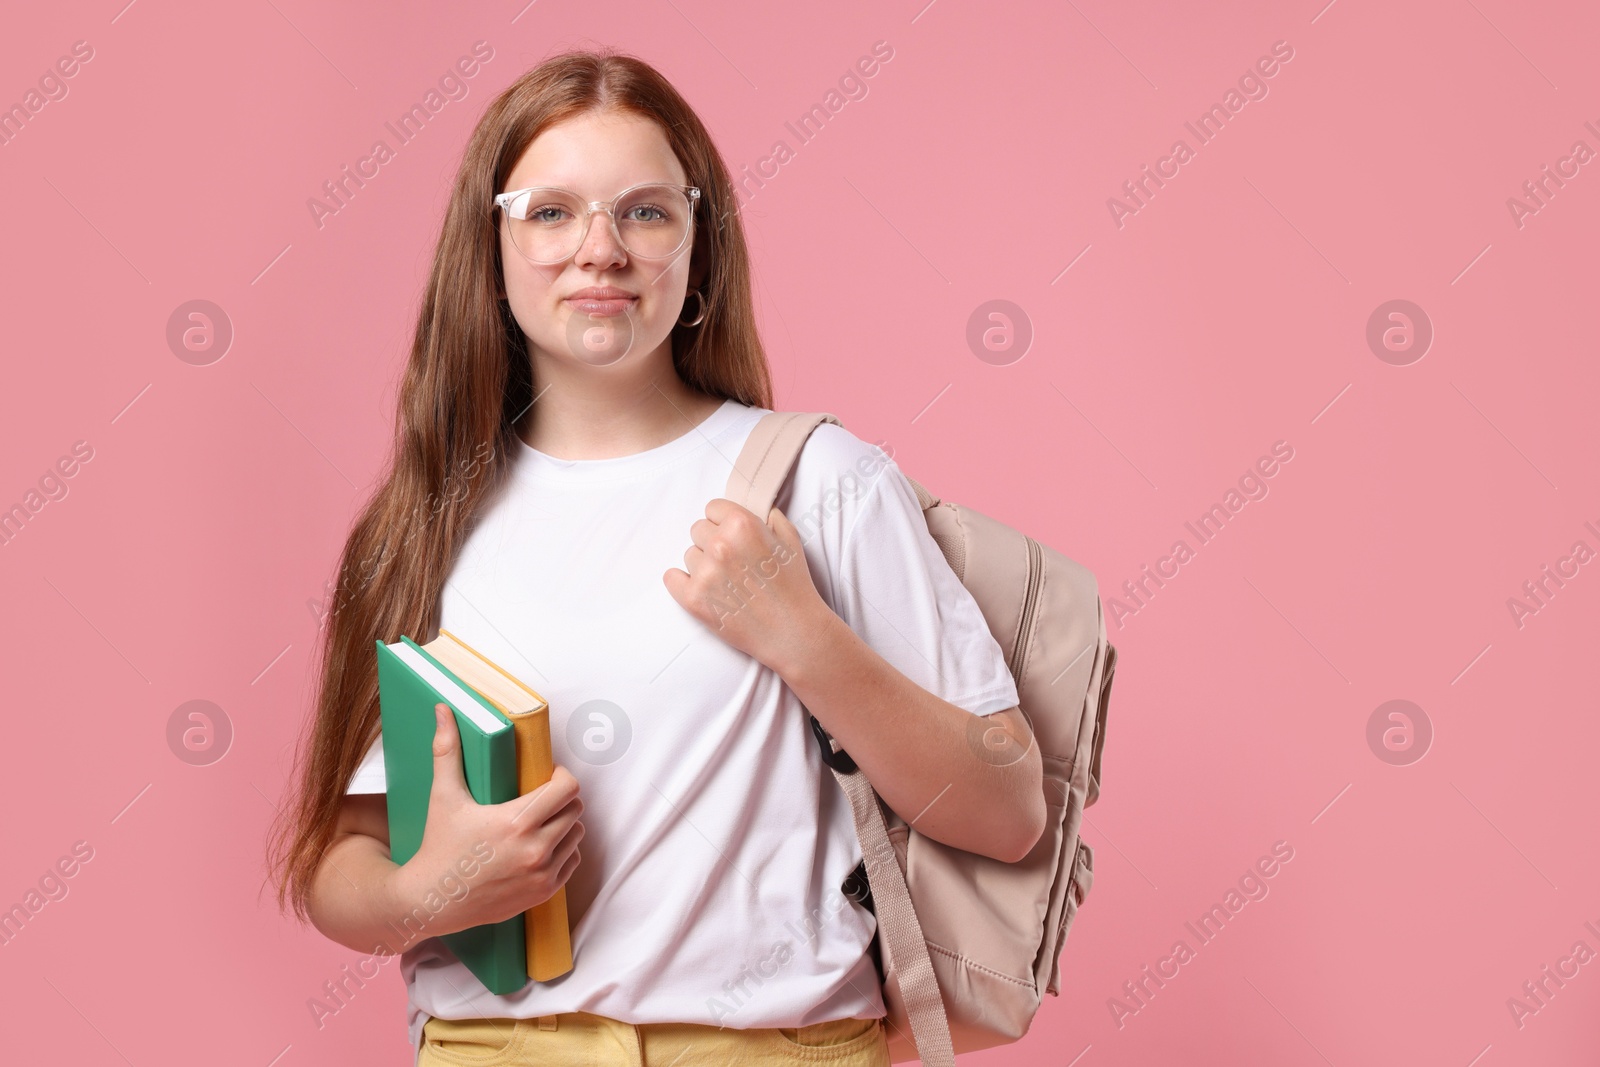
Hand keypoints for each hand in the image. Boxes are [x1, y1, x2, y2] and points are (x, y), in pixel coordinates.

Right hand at [389, 704, 584, 938]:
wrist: (432, 901)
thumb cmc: (438, 846)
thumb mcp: (443, 796)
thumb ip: (447, 750)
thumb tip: (443, 709)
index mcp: (516, 822)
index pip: (567, 788)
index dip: (562, 776)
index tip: (547, 776)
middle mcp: (535, 849)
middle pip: (576, 809)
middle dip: (562, 799)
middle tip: (542, 797)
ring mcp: (542, 874)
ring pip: (577, 835)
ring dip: (565, 824)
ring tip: (541, 820)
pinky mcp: (543, 893)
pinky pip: (572, 861)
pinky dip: (563, 851)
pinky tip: (541, 845)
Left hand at [662, 498, 831, 674]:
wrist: (793, 631)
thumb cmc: (794, 585)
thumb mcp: (790, 538)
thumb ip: (766, 515)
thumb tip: (747, 506)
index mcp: (742, 524)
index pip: (712, 508)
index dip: (724, 523)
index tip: (734, 538)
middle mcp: (720, 545)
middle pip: (698, 530)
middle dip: (714, 542)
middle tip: (734, 562)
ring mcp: (704, 573)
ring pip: (689, 555)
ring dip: (704, 564)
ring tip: (729, 582)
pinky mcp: (693, 599)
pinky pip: (671, 577)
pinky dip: (682, 582)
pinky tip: (703, 588)